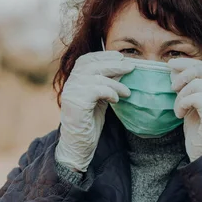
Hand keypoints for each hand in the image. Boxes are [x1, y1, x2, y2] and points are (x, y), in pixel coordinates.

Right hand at [55, 51, 134, 171]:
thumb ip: (106, 84)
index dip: (104, 55)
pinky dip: (110, 92)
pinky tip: (116, 100)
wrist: (78, 145)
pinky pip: (96, 90)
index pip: (86, 59)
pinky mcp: (76, 103)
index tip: (120, 57)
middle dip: (113, 64)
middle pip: (92, 64)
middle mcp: (70, 84)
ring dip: (116, 82)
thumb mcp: (100, 99)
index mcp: (74, 80)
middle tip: (131, 67)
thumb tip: (122, 69)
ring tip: (127, 92)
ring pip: (96, 77)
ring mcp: (71, 92)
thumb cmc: (89, 122)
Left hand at [167, 58, 201, 161]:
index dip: (187, 63)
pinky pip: (195, 98)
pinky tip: (180, 114)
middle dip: (183, 74)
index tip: (171, 64)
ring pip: (196, 84)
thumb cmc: (196, 126)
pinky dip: (182, 104)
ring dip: (180, 96)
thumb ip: (185, 86)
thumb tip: (173, 69)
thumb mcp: (188, 101)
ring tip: (178, 109)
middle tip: (172, 87)